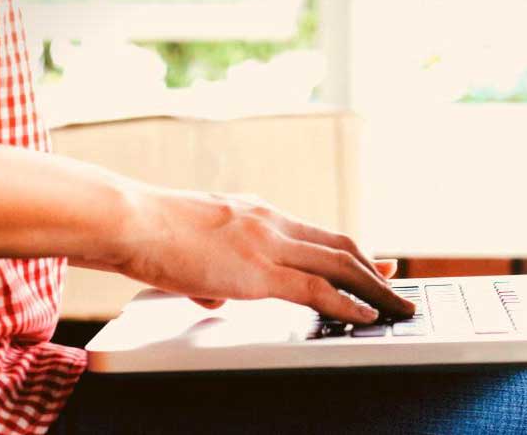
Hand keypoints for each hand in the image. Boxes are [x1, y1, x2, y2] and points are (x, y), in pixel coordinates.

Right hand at [101, 190, 414, 323]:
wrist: (130, 220)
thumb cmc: (148, 233)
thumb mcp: (190, 246)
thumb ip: (211, 270)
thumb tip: (214, 295)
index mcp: (256, 213)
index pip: (316, 231)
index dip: (349, 249)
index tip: (372, 259)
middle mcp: (271, 222)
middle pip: (338, 244)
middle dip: (372, 267)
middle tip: (396, 281)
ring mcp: (268, 244)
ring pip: (338, 264)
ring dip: (372, 287)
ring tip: (395, 305)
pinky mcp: (259, 271)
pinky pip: (316, 289)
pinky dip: (347, 303)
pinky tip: (364, 315)